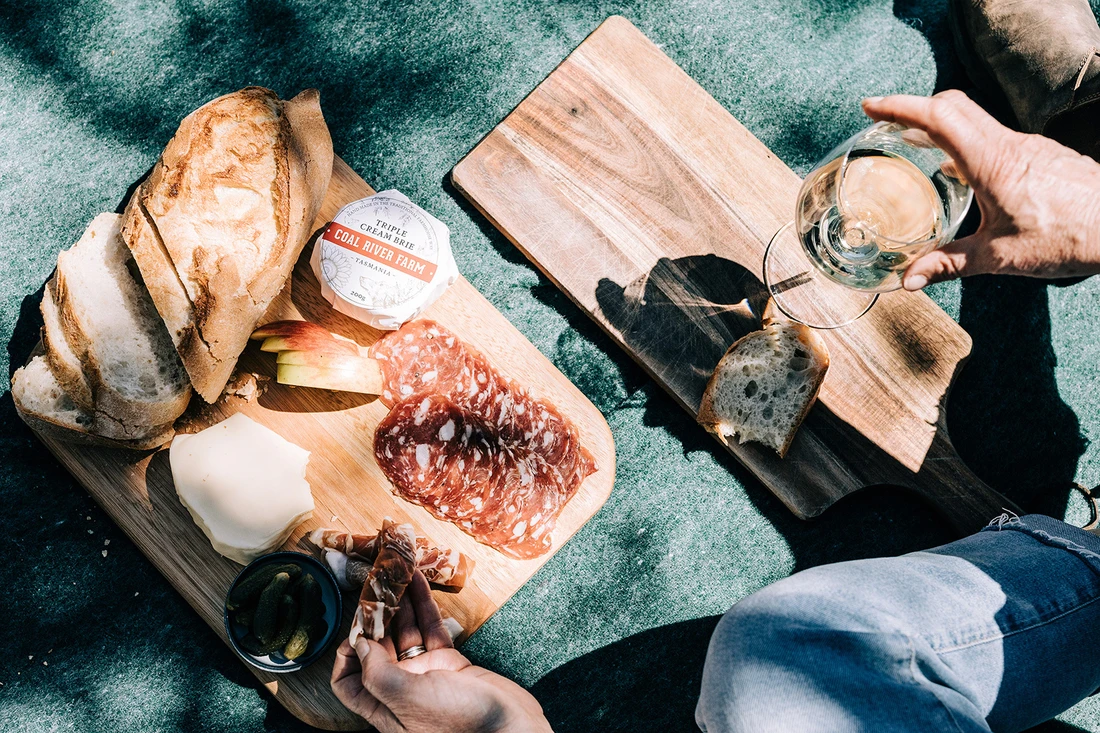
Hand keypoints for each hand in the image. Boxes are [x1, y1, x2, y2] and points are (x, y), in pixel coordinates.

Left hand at [331, 571, 551, 732]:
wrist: (509, 727)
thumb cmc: (458, 724)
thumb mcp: (408, 700)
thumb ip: (378, 674)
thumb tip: (358, 644)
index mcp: (384, 706)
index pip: (348, 682)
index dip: (346, 655)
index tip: (355, 628)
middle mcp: (400, 688)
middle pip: (377, 648)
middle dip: (375, 617)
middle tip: (375, 585)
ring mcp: (425, 673)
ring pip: (406, 632)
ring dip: (400, 603)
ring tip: (395, 573)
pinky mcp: (449, 662)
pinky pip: (431, 629)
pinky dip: (424, 605)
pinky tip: (418, 581)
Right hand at [862, 91, 1099, 288]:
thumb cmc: (1066, 237)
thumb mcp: (999, 257)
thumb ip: (949, 264)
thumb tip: (909, 280)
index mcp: (990, 162)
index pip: (938, 117)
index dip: (900, 107)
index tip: (871, 107)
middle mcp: (1008, 145)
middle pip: (954, 108)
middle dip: (915, 109)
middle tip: (886, 121)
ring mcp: (1028, 147)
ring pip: (976, 121)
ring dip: (942, 125)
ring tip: (917, 145)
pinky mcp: (1042, 156)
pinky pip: (996, 138)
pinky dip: (968, 143)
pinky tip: (963, 172)